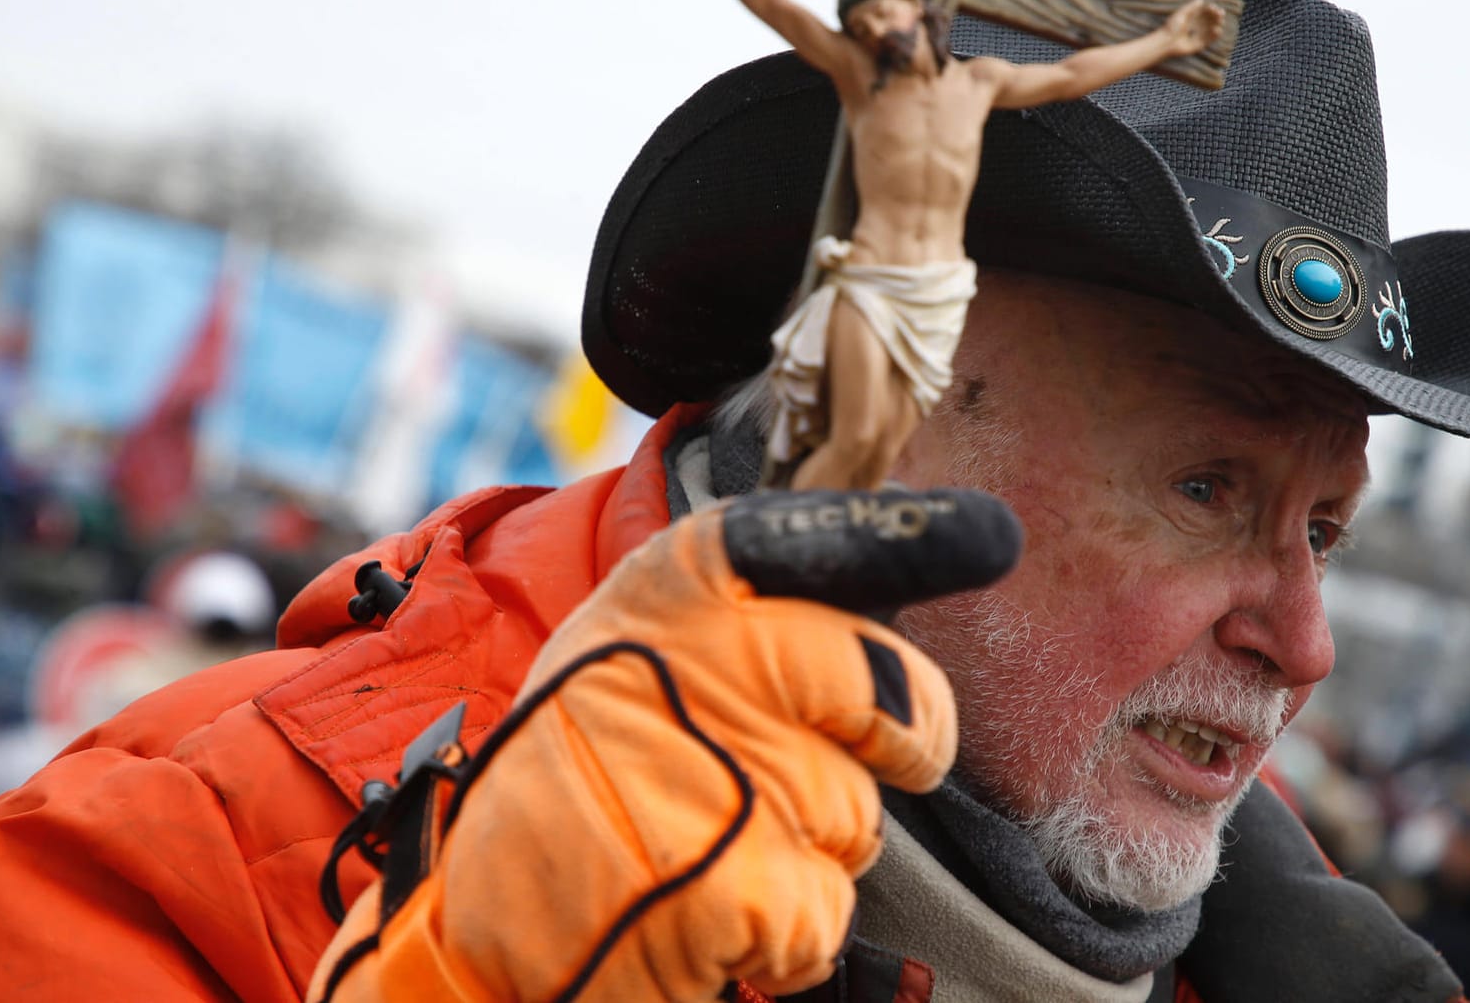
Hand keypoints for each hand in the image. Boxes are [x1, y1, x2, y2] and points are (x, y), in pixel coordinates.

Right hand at [310, 488, 1020, 1001]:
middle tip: (834, 769)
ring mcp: (733, 771)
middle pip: (896, 702)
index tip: (989, 536)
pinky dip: (783, 934)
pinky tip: (704, 909)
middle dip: (898, 747)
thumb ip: (740, 610)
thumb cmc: (574, 774)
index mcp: (677, 587)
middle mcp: (710, 660)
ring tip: (709, 846)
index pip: (823, 541)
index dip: (914, 537)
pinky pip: (826, 911)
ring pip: (860, 820)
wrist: (480, 920)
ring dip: (807, 852)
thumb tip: (883, 558)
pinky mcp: (744, 883)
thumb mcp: (628, 646)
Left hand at [1158, 0, 1224, 60]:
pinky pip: (1209, 40)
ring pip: (1210, 30)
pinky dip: (1214, 36)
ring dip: (1217, 25)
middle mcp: (1195, 27)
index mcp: (1191, 19)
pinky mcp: (1198, 45)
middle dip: (1216, 17)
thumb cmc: (1171, 27)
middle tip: (1221, 14)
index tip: (1213, 7)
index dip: (1210, 10)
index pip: (1204, 13)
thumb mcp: (1182, 14)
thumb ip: (1191, 7)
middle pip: (1209, 21)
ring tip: (1220, 21)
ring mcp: (1197, 36)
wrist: (1166, 42)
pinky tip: (1218, 30)